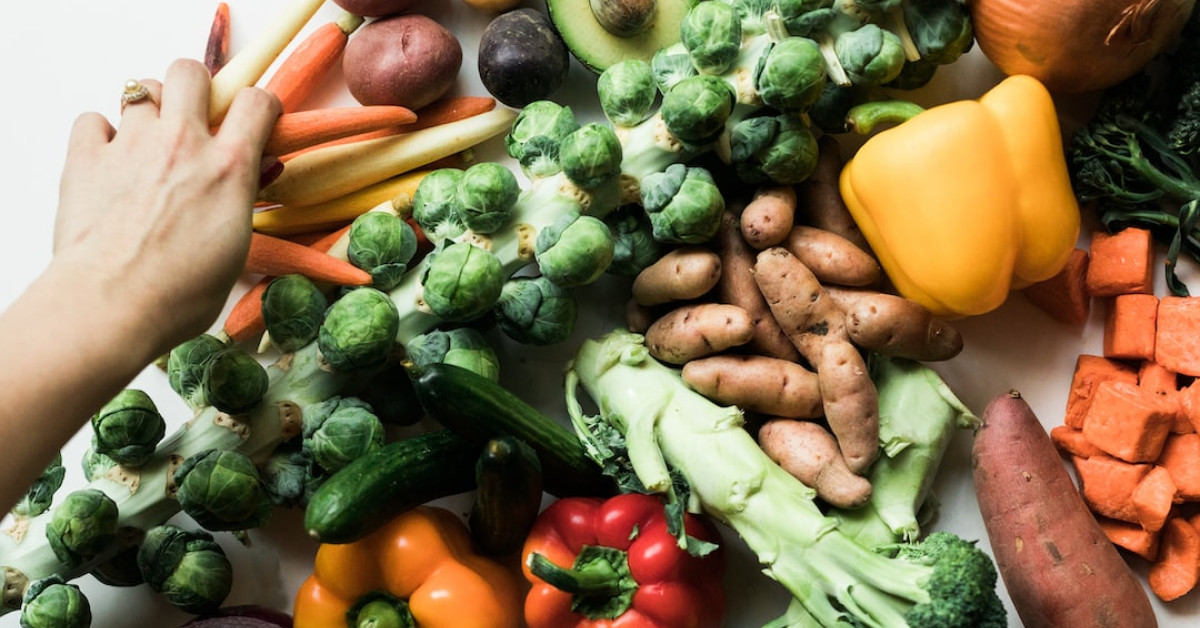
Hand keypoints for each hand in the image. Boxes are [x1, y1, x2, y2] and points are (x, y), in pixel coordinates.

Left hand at [53, 58, 279, 356]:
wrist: (112, 305)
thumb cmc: (179, 294)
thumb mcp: (235, 250)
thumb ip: (242, 202)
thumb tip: (252, 176)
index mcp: (228, 168)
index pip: (257, 102)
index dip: (259, 106)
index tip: (256, 120)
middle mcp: (182, 144)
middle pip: (189, 72)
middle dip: (194, 88)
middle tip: (193, 119)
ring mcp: (131, 145)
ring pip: (138, 88)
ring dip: (148, 110)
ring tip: (148, 142)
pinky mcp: (86, 157)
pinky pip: (93, 120)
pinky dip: (101, 134)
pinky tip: (108, 161)